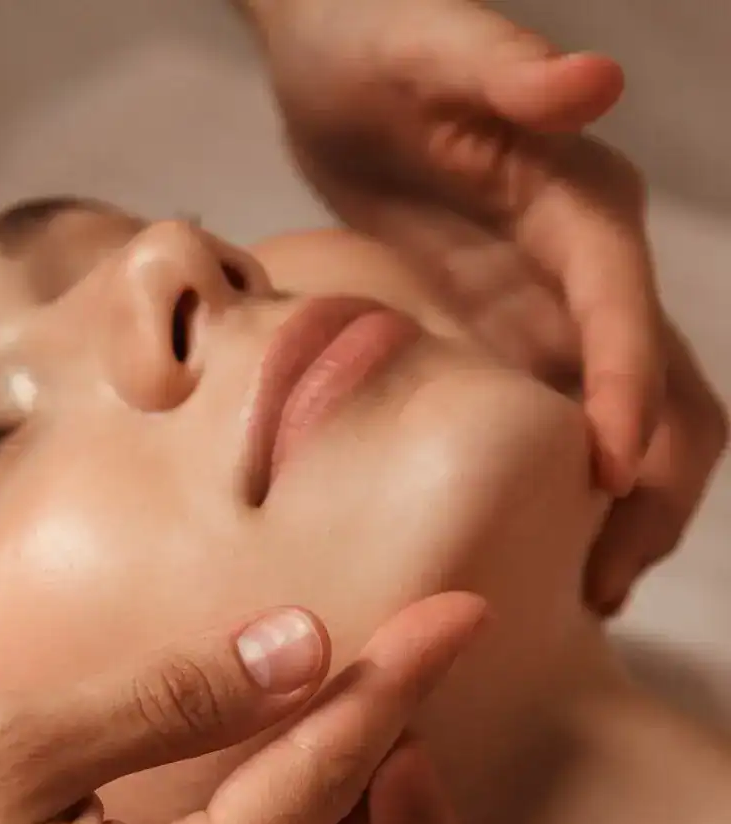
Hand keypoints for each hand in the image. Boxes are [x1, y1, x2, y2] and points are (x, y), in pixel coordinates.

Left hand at [245, 0, 725, 609]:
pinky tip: (539, 551)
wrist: (338, 57)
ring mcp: (549, 304)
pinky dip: (562, 491)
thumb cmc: (379, 37)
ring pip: (623, 418)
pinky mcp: (506, 331)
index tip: (615, 476)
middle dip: (652, 480)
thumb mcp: (433, 44)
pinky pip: (556, 423)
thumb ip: (508, 69)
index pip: (624, 308)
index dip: (630, 391)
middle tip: (608, 577)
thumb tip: (596, 82)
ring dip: (622, 506)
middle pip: (660, 382)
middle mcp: (585, 262)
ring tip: (589, 592)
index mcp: (580, 202)